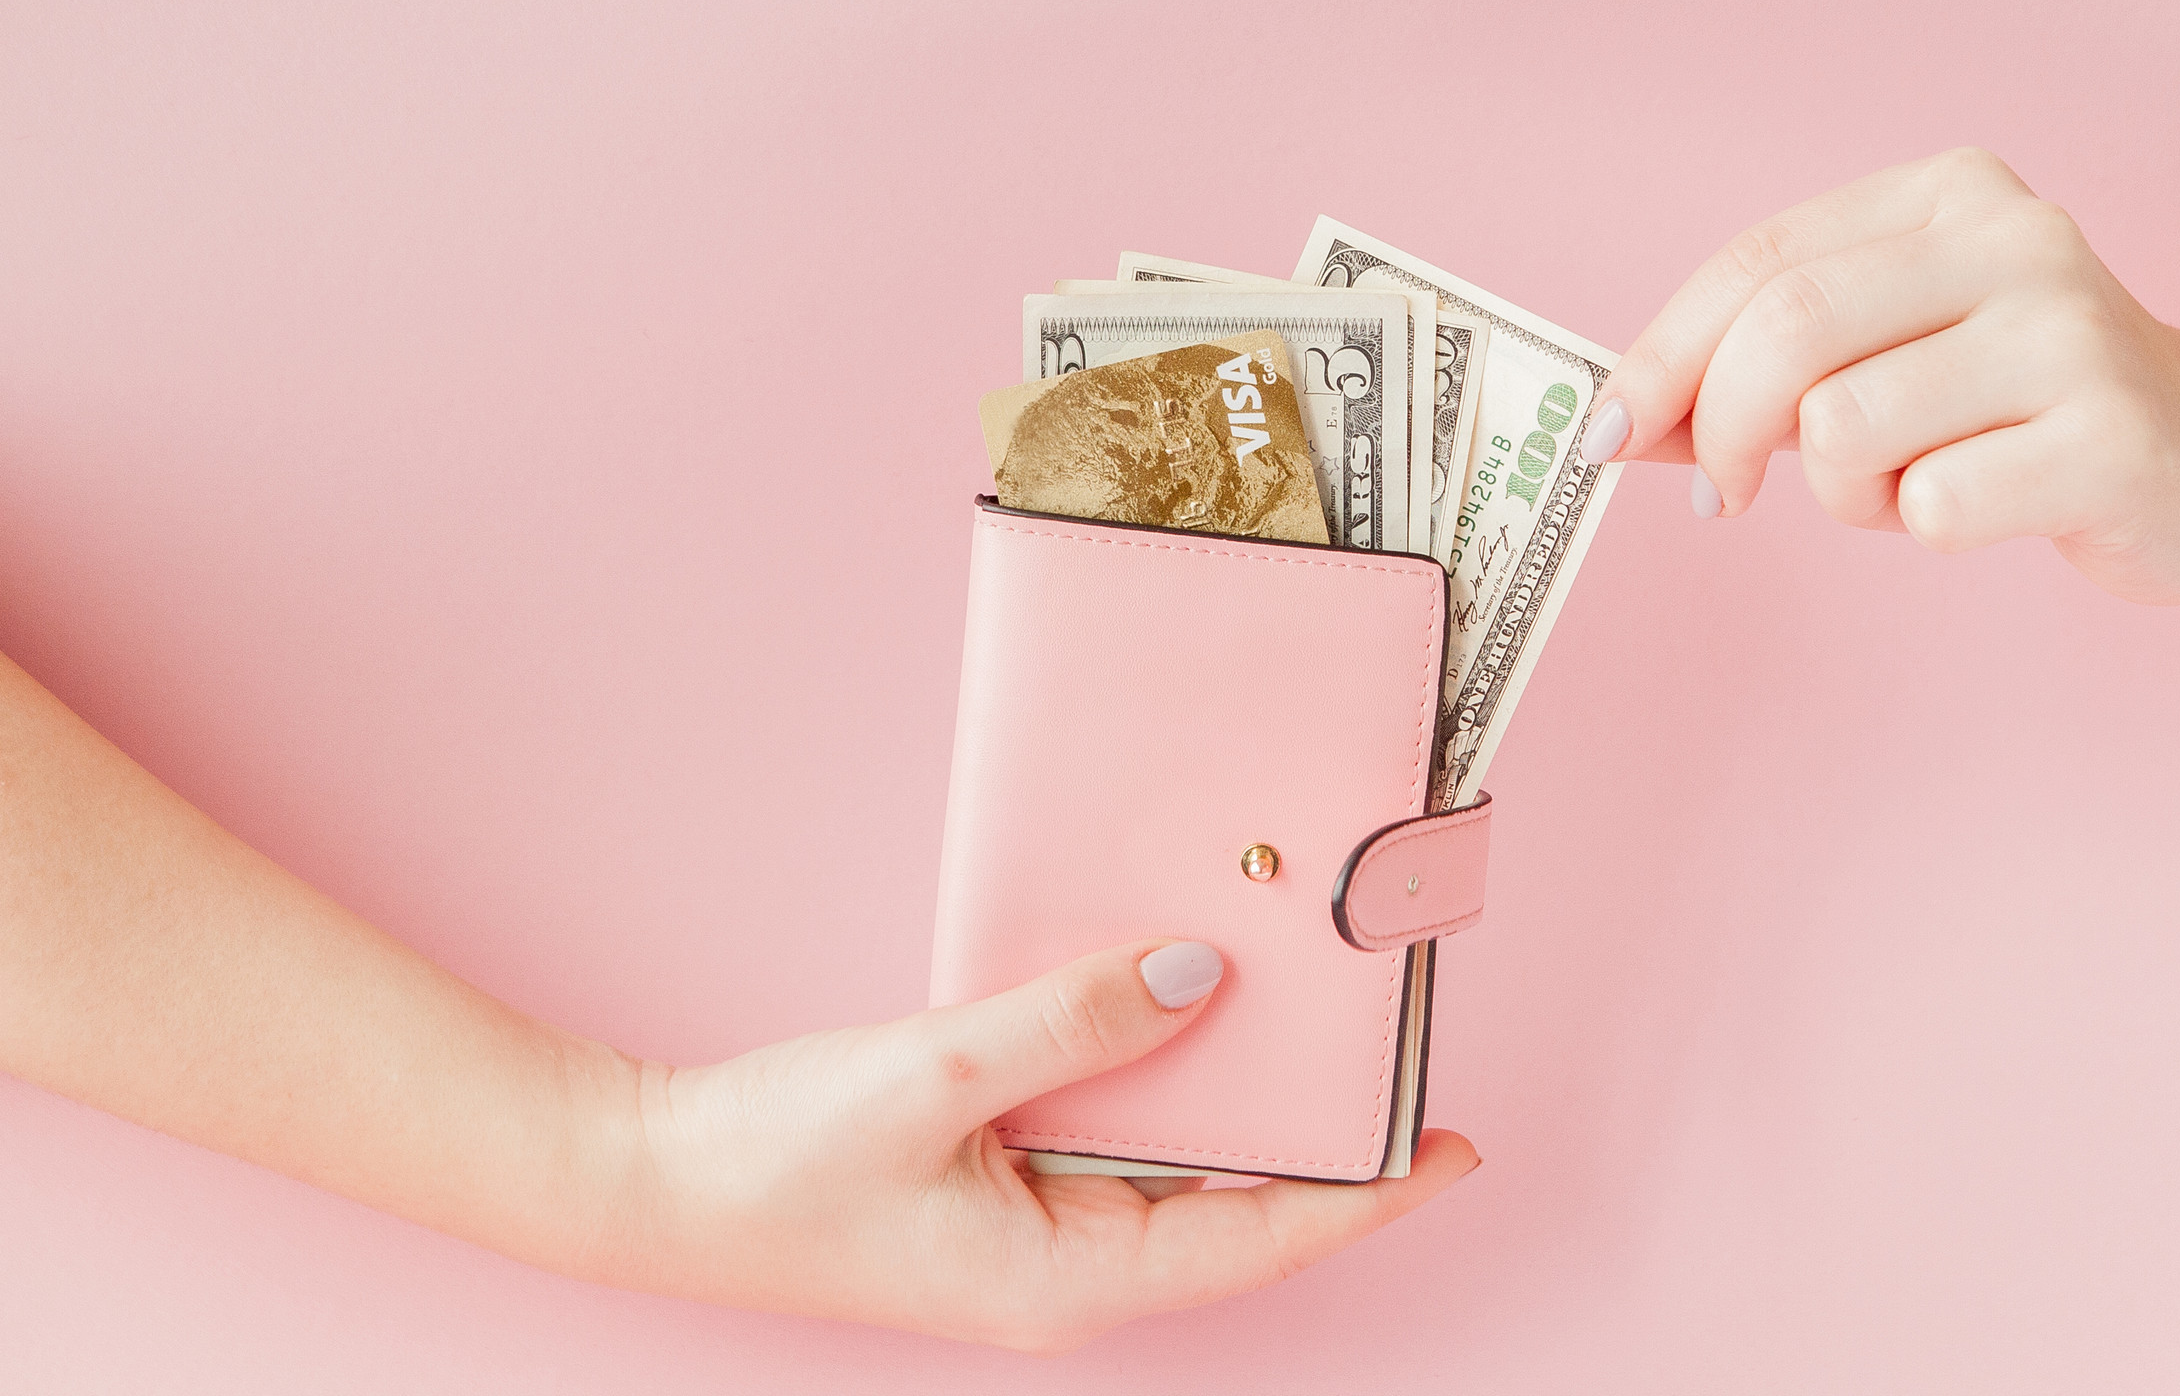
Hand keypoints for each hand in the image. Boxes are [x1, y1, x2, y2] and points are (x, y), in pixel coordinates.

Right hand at [605, 939, 1478, 1353]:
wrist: (651, 1185)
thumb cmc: (774, 1164)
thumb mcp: (937, 1077)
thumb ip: (1074, 1022)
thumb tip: (1199, 978)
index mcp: (1071, 1275)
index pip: (1263, 1236)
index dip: (1369, 1193)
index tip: (1456, 1149)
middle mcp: (1070, 1268)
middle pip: (1235, 1202)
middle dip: (1318, 1137)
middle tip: (1392, 1053)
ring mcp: (1036, 1234)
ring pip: (1175, 1165)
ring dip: (1235, 1099)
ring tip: (1308, 1024)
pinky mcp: (1001, 1192)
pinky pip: (1111, 1140)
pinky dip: (1155, 1080)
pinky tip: (1174, 1016)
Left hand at [1581, 147, 2179, 604]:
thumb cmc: (2014, 415)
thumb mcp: (1885, 362)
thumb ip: (1754, 378)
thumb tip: (1613, 425)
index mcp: (1947, 193)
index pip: (1757, 261)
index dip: (1661, 357)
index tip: (1605, 437)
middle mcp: (2016, 238)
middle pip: (1787, 330)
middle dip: (1722, 431)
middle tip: (1725, 498)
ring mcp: (2072, 333)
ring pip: (1845, 426)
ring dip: (1841, 493)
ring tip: (1907, 488)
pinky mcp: (2113, 437)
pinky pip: (1931, 507)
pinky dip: (1923, 530)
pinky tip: (1984, 507)